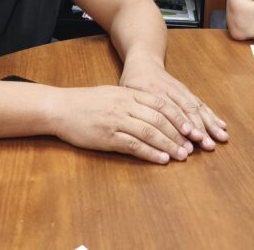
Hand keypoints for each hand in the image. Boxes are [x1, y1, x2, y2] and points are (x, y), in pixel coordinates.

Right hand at [50, 85, 195, 163]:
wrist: (61, 108)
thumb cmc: (86, 101)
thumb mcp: (112, 93)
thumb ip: (133, 99)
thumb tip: (156, 110)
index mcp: (128, 94)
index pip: (161, 105)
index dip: (179, 117)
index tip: (191, 128)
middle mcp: (125, 105)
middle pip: (159, 119)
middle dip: (178, 133)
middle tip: (192, 145)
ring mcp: (117, 121)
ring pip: (150, 132)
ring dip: (169, 145)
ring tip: (182, 155)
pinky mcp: (108, 137)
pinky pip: (134, 145)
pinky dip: (151, 153)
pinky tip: (162, 159)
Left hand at [119, 57, 227, 150]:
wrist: (144, 61)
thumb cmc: (132, 81)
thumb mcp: (125, 92)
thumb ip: (132, 109)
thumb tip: (135, 131)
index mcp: (153, 92)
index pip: (169, 110)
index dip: (180, 125)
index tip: (189, 139)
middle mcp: (170, 91)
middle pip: (187, 110)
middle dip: (200, 128)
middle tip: (208, 145)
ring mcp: (180, 91)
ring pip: (196, 107)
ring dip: (209, 123)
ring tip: (220, 137)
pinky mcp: (187, 91)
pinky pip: (200, 103)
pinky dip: (211, 115)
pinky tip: (221, 125)